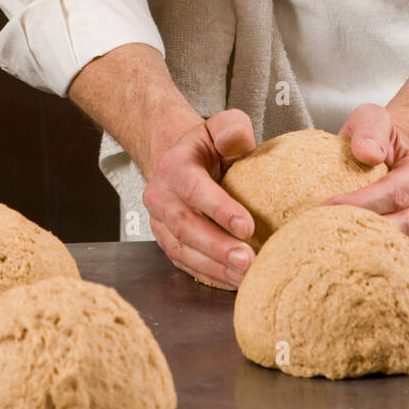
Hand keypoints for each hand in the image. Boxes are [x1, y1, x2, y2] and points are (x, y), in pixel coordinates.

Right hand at [142, 108, 257, 290]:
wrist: (181, 161)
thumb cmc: (209, 146)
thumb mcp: (223, 126)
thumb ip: (232, 129)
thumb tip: (236, 141)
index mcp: (175, 165)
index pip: (194, 188)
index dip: (220, 209)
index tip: (248, 226)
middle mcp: (161, 195)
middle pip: (185, 225)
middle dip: (217, 246)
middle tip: (248, 260)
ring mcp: (160, 222)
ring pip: (182, 250)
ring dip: (215, 267)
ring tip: (245, 276)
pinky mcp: (167, 242)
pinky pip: (185, 264)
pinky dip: (209, 276)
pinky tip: (233, 281)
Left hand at [324, 103, 408, 251]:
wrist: (393, 158)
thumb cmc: (379, 140)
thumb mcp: (372, 119)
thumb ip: (370, 129)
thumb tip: (369, 154)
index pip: (393, 194)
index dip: (359, 203)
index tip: (325, 208)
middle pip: (402, 225)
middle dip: (363, 230)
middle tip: (325, 233)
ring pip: (407, 248)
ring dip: (372, 250)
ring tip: (338, 248)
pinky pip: (408, 263)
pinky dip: (382, 262)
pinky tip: (355, 258)